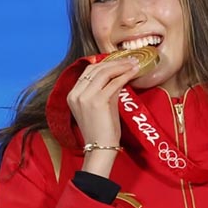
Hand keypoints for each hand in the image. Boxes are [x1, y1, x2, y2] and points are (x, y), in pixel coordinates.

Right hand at [67, 57, 139, 176]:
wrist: (100, 148)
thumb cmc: (102, 130)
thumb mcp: (101, 105)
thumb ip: (106, 89)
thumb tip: (120, 74)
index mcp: (72, 95)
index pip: (89, 71)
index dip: (105, 63)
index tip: (120, 60)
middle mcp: (76, 94)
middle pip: (96, 69)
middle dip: (115, 62)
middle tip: (131, 59)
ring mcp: (85, 97)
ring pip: (105, 72)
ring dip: (122, 66)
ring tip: (134, 63)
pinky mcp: (97, 101)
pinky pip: (114, 83)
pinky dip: (125, 75)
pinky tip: (134, 72)